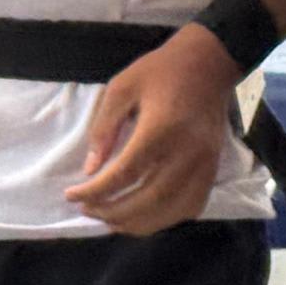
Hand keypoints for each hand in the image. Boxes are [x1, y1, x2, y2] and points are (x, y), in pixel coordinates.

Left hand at [68, 27, 242, 236]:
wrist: (209, 61)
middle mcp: (186, 153)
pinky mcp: (214, 169)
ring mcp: (204, 165)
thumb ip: (104, 129)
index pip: (124, 174)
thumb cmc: (161, 71)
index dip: (95, 191)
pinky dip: (166, 218)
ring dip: (138, 223)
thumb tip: (91, 169)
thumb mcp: (121, 87)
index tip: (72, 196)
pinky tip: (144, 215)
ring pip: (170, 211)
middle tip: (88, 211)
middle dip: (113, 212)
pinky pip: (191, 206)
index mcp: (160, 129)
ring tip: (111, 220)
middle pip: (147, 200)